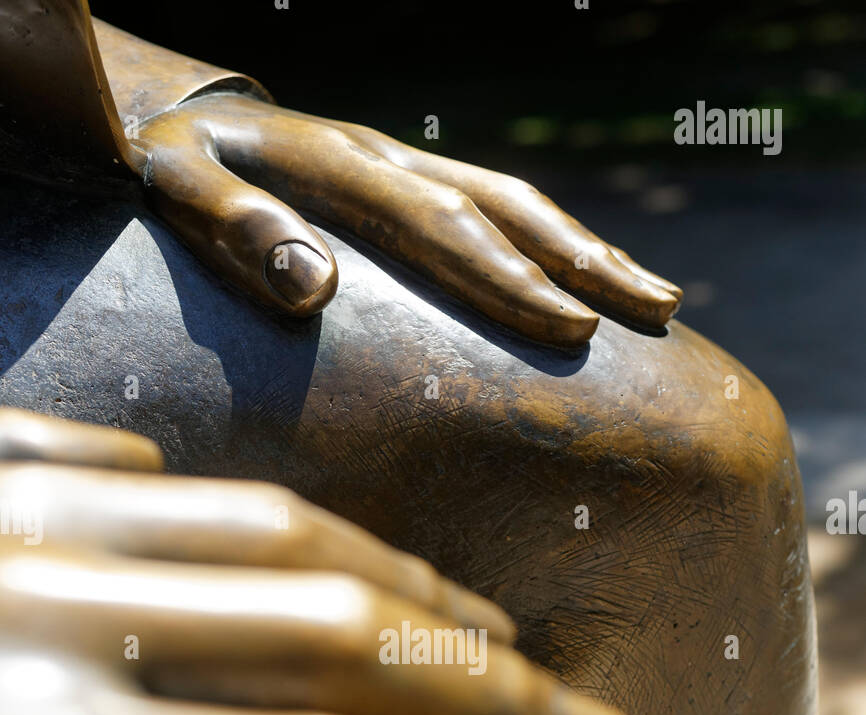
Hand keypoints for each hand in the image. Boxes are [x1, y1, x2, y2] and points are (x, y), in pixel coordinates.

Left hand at [135, 93, 681, 349]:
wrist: (174, 113)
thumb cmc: (171, 165)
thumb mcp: (177, 186)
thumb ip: (235, 225)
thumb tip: (315, 286)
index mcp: (341, 164)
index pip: (442, 227)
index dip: (510, 278)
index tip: (573, 328)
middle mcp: (391, 157)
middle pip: (506, 207)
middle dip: (585, 263)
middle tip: (657, 314)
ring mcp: (408, 164)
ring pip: (519, 203)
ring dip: (592, 252)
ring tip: (661, 303)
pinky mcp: (411, 179)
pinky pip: (498, 208)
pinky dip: (554, 244)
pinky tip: (594, 280)